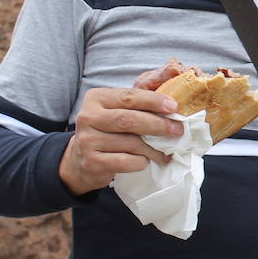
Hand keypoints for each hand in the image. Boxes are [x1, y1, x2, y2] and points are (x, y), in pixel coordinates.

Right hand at [58, 87, 184, 195]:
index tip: (174, 107)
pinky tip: (145, 162)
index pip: (128, 96)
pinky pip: (125, 161)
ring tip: (166, 152)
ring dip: (154, 149)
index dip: (153, 101)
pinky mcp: (91, 162)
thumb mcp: (116, 111)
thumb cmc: (107, 133)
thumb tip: (173, 104)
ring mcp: (87, 140)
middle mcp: (88, 117)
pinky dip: (140, 162)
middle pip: (128, 119)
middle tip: (177, 130)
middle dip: (157, 125)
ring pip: (130, 143)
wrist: (80, 161)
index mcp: (96, 98)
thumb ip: (137, 104)